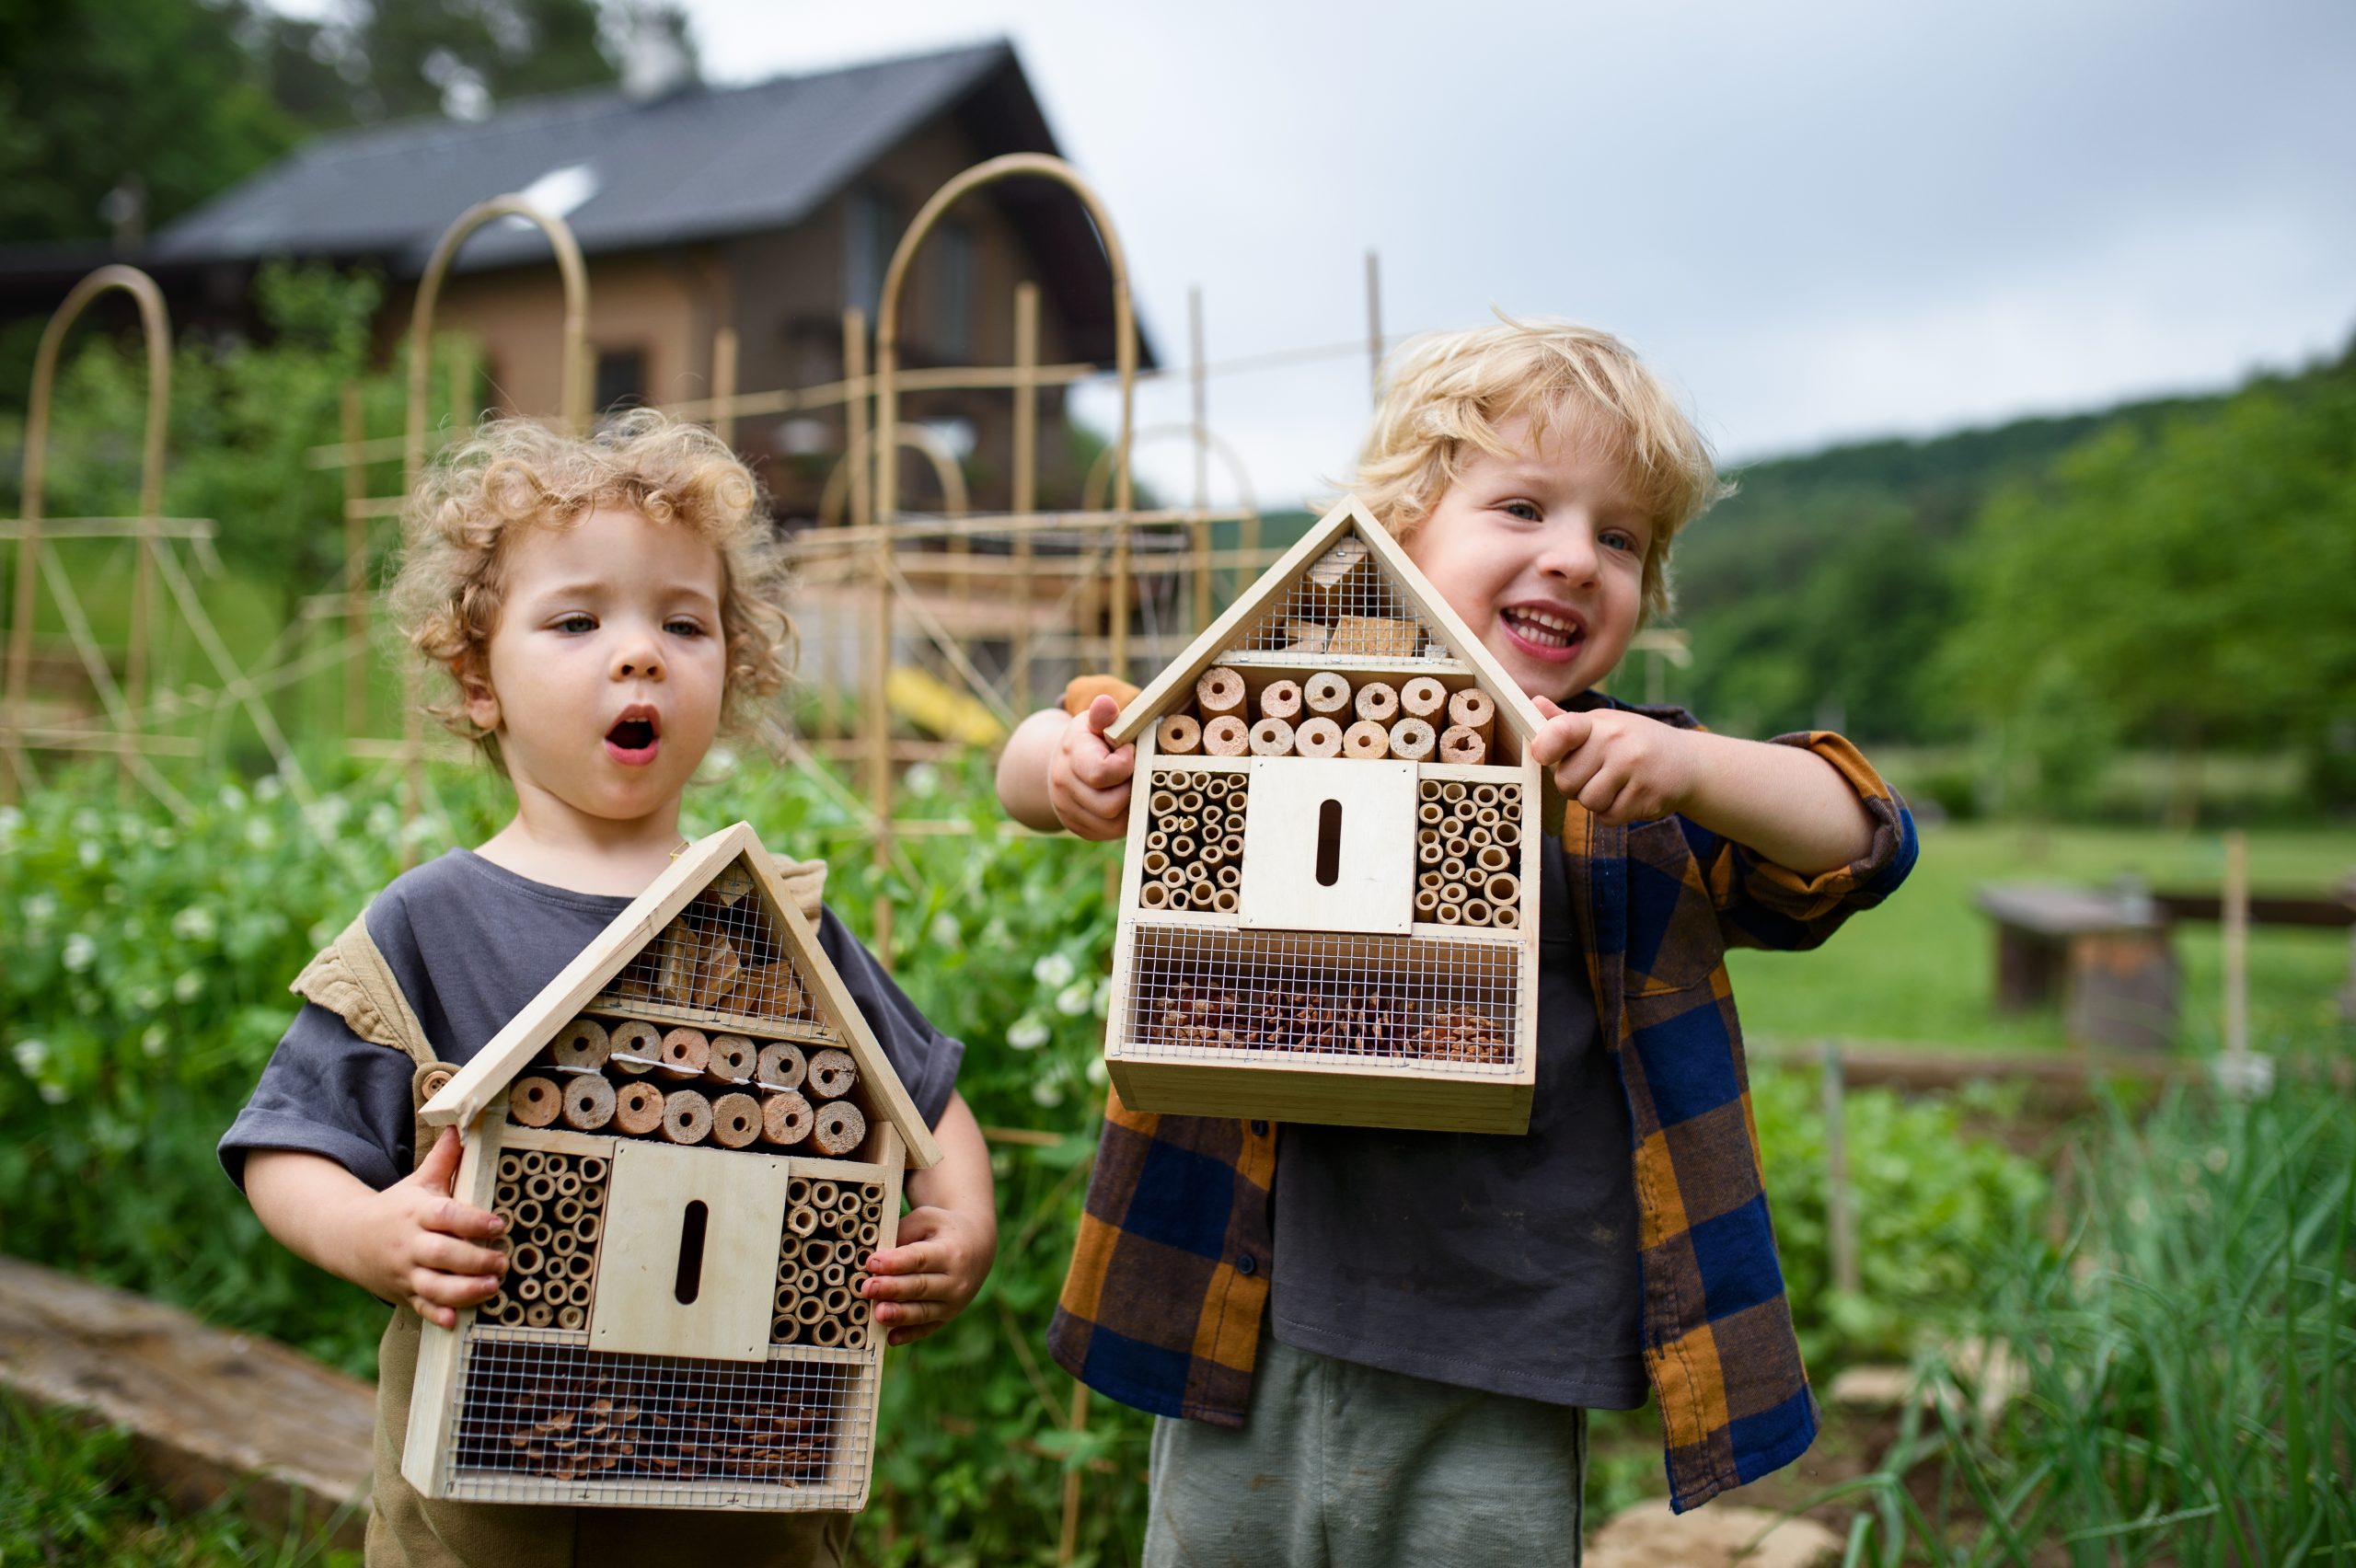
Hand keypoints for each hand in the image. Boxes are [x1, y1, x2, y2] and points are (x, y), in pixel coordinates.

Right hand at [351, 1127, 508, 1328]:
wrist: (347, 1237)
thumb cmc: (396, 1207)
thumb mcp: (418, 1181)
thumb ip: (444, 1159)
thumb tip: (462, 1123)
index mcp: (418, 1213)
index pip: (447, 1216)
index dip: (473, 1221)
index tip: (499, 1224)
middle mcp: (411, 1244)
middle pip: (443, 1254)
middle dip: (475, 1260)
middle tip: (503, 1260)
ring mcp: (405, 1272)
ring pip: (434, 1286)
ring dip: (464, 1291)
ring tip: (492, 1287)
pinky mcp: (403, 1294)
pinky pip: (420, 1308)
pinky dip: (436, 1316)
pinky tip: (455, 1322)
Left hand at [862, 1203, 995, 1345]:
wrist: (976, 1248)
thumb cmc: (942, 1231)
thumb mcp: (926, 1221)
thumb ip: (902, 1235)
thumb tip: (874, 1259)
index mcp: (951, 1252)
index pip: (921, 1259)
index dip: (896, 1262)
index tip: (872, 1262)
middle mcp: (956, 1281)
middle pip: (920, 1286)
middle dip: (892, 1289)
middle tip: (867, 1288)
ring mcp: (953, 1303)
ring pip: (923, 1311)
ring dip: (899, 1314)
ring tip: (878, 1314)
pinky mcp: (946, 1318)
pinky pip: (926, 1329)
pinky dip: (909, 1334)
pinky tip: (891, 1338)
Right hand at [1048, 694, 1135, 840]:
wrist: (1062, 765)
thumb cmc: (1089, 740)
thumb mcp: (1094, 722)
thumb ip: (1103, 715)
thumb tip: (1105, 703)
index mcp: (1071, 756)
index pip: (1101, 772)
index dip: (1126, 763)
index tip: (1129, 751)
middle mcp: (1064, 787)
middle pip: (1110, 804)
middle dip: (1131, 789)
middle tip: (1136, 773)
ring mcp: (1070, 812)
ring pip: (1113, 824)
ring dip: (1131, 806)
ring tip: (1133, 785)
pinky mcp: (1080, 829)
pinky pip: (1111, 833)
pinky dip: (1125, 819)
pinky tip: (1127, 801)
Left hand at [1528, 696, 1699, 825]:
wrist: (1688, 763)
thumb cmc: (1633, 742)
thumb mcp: (1604, 725)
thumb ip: (1566, 723)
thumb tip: (1534, 703)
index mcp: (1600, 723)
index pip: (1561, 731)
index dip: (1544, 747)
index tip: (1543, 756)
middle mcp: (1617, 743)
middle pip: (1566, 782)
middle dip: (1574, 785)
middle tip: (1595, 775)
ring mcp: (1634, 770)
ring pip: (1587, 803)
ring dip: (1595, 801)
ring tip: (1613, 785)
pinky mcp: (1647, 797)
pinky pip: (1608, 818)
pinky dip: (1612, 813)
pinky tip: (1628, 796)